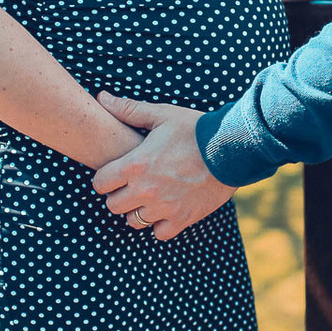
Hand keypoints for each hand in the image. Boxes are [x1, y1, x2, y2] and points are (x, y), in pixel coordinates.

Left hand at [91, 92, 236, 239]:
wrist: (231, 149)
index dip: (105, 178)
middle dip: (119, 195)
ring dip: (138, 210)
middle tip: (132, 185)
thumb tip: (102, 97)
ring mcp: (163, 207)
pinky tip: (167, 209)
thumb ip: (128, 109)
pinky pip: (159, 233)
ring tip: (149, 198)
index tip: (116, 173)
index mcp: (135, 165)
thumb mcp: (161, 114)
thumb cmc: (194, 129)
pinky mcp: (182, 218)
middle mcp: (145, 190)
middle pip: (113, 205)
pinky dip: (161, 224)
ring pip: (134, 221)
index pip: (100, 183)